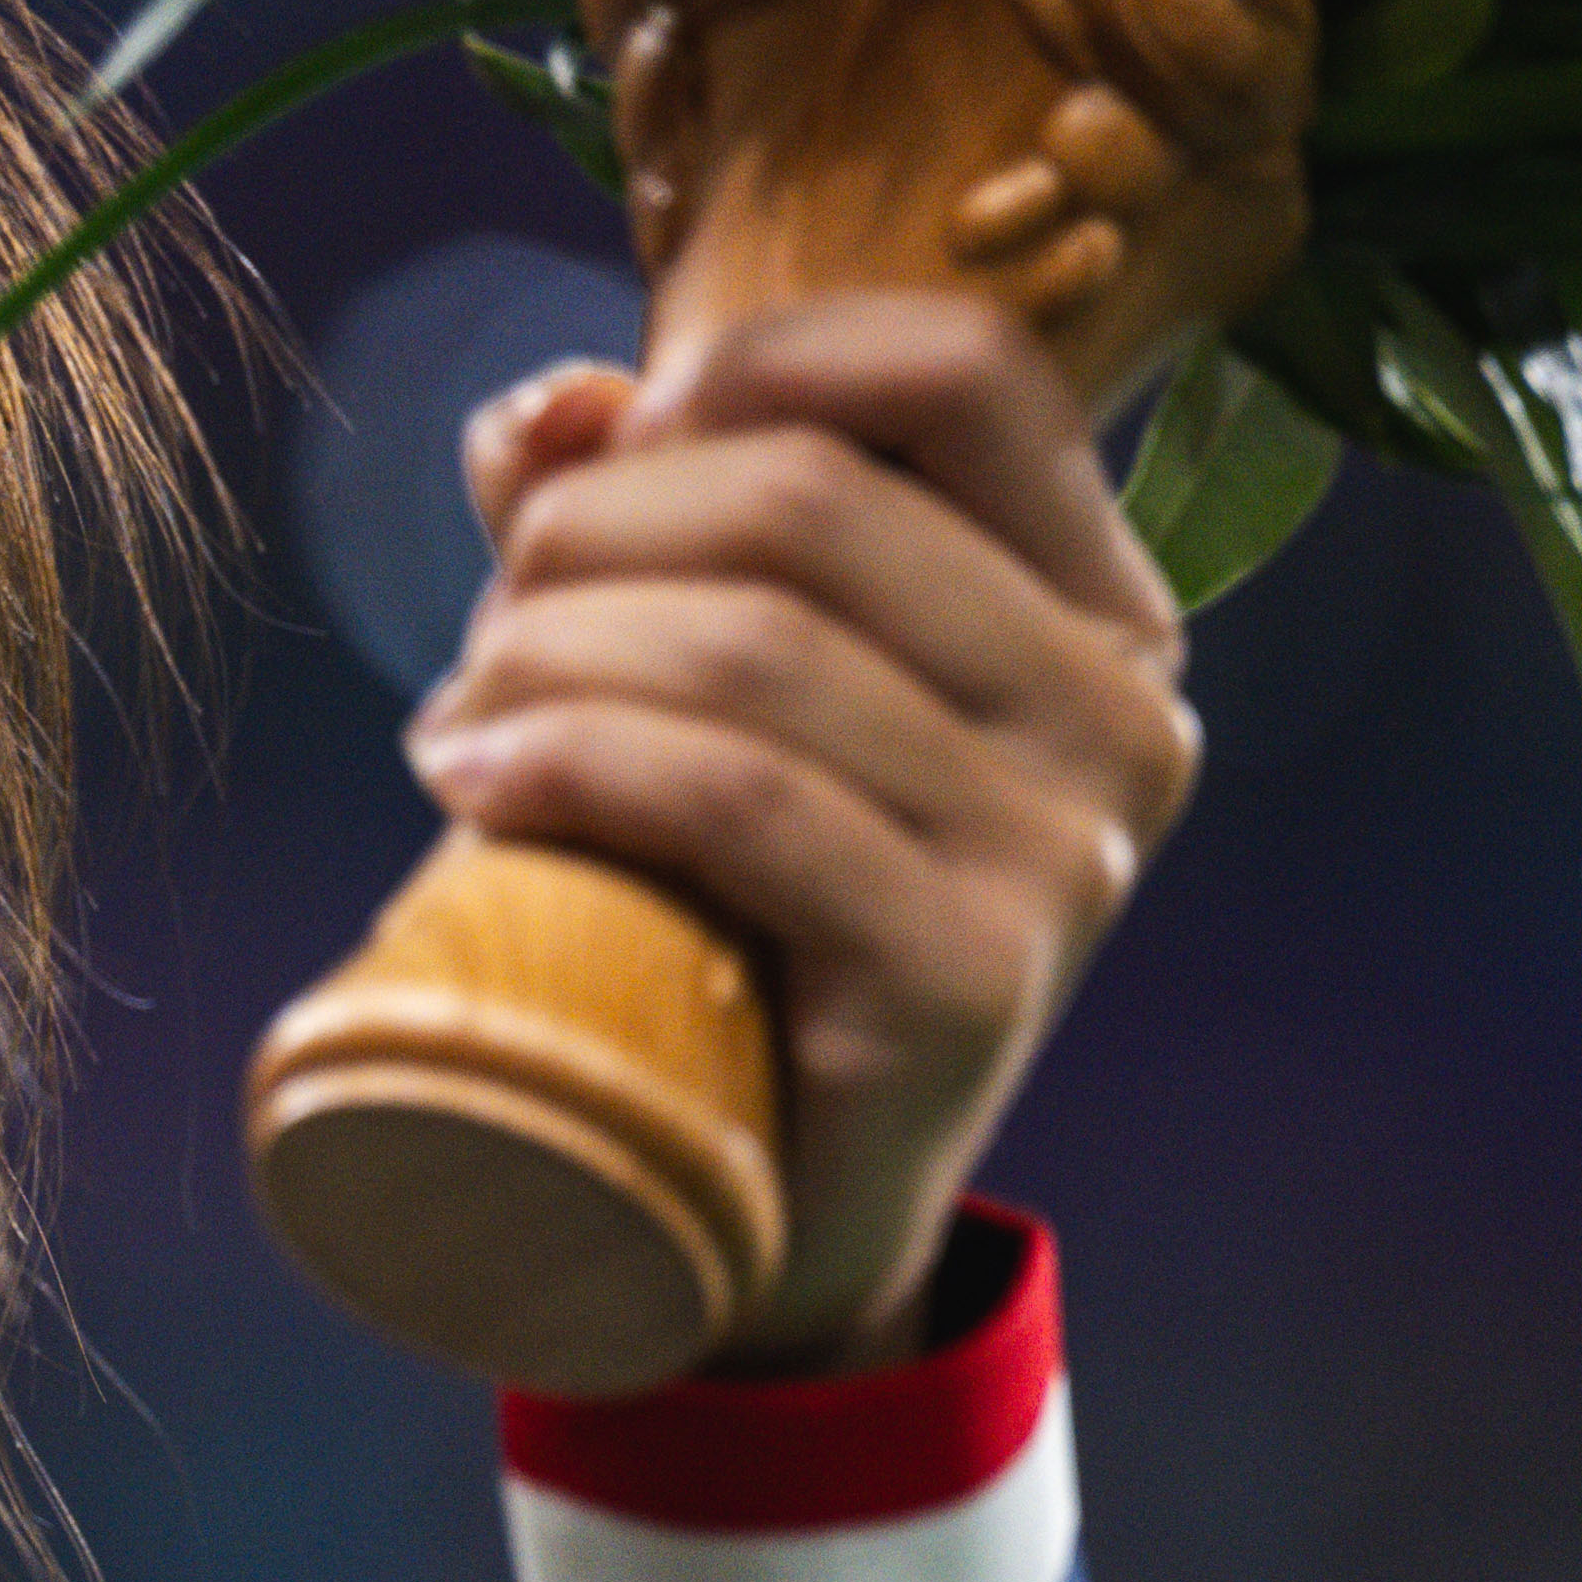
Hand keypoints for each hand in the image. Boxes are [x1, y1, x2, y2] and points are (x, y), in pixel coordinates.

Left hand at [412, 287, 1195, 1370]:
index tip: (608, 460)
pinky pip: (740, 799)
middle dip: (590, 538)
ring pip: (752, 644)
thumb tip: (551, 406)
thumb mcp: (697, 682)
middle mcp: (1122, 714)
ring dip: (544, 656)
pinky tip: (471, 782)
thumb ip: (638, 520)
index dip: (751, 366)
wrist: (774, 1214)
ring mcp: (1067, 852)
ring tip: (460, 728)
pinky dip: (568, 762)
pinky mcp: (971, 979)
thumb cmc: (731, 907)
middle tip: (486, 637)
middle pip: (808, 499)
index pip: (962, 366)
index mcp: (1097, 606)